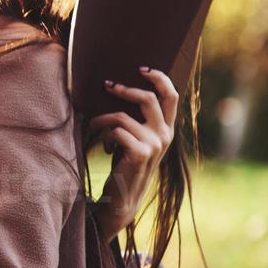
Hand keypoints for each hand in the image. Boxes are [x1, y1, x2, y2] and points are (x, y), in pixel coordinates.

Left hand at [87, 68, 177, 242]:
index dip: (159, 78)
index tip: (142, 68)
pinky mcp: (140, 153)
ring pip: (122, 116)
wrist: (123, 199)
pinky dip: (104, 136)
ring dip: (102, 121)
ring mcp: (154, 144)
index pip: (172, 96)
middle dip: (124, 89)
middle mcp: (164, 135)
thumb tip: (119, 89)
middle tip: (107, 85)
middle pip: (148, 98)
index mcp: (166, 130)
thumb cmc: (124, 166)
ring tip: (95, 129)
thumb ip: (138, 121)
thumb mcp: (135, 140)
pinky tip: (104, 149)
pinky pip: (115, 131)